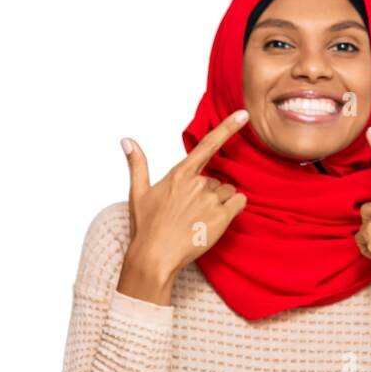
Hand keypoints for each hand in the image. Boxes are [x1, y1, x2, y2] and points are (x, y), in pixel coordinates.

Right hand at [116, 110, 250, 303]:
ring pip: (227, 192)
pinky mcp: (222, 217)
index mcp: (179, 174)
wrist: (155, 257)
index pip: (207, 145)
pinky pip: (239, 202)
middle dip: (208, 194)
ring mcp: (210, 200)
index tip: (243, 114)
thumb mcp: (138, 193)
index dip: (227, 128)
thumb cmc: (146, 227)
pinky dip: (233, 209)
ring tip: (199, 219)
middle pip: (216, 180)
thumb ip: (137, 164)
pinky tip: (216, 221)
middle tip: (190, 213)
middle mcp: (197, 183)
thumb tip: (127, 140)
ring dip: (219, 203)